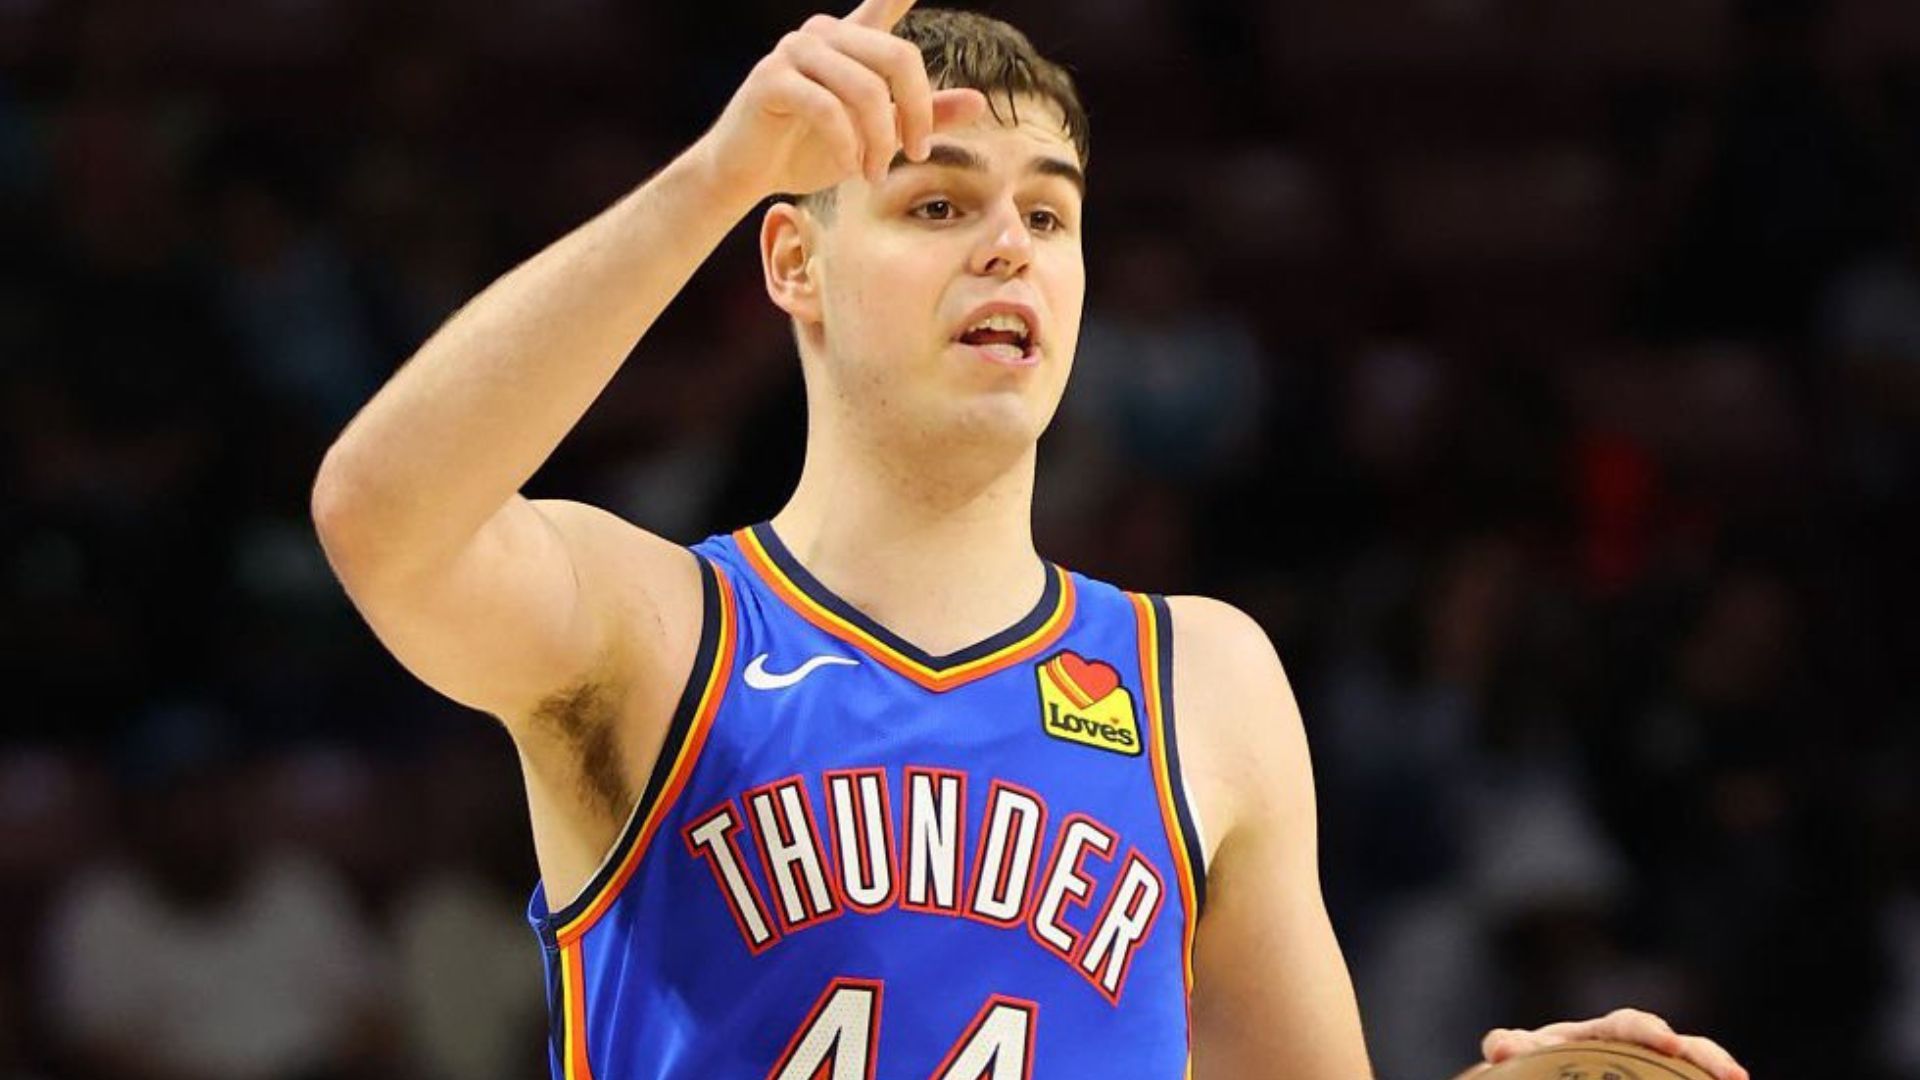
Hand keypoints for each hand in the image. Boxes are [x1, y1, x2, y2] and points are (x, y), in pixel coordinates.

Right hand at [695, 0, 988, 204]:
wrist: (749, 174)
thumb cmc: (811, 150)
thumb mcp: (878, 137)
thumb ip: (923, 116)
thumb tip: (979, 101)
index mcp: (853, 40)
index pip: (887, 0)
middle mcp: (825, 33)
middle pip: (898, 58)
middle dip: (916, 113)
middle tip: (916, 155)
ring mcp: (795, 51)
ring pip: (865, 90)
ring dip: (878, 142)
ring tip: (873, 174)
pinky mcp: (772, 79)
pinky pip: (828, 109)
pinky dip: (846, 146)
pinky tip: (847, 167)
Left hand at [1479, 1008, 1748, 1079]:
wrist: (1545, 1065)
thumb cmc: (1531, 1059)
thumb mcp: (1519, 1053)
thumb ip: (1510, 1046)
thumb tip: (1499, 1045)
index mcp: (1600, 1031)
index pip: (1631, 1024)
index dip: (1651, 1031)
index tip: (1671, 1044)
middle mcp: (1634, 1045)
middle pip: (1680, 1044)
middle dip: (1704, 1055)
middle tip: (1730, 1076)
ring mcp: (1651, 1064)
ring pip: (1694, 1064)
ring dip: (1716, 1070)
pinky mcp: (1661, 1074)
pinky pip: (1688, 1077)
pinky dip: (1708, 1078)